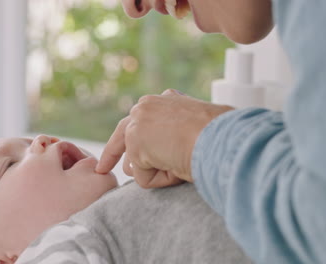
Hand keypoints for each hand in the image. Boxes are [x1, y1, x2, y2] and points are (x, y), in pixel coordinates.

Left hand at [96, 89, 232, 187]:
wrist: (223, 136)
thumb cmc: (223, 134)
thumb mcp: (198, 127)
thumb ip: (175, 134)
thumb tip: (155, 157)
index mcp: (165, 99)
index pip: (142, 118)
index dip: (132, 135)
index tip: (125, 144)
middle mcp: (146, 106)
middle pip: (122, 133)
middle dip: (112, 153)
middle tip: (102, 168)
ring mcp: (138, 123)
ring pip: (137, 161)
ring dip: (158, 170)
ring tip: (184, 163)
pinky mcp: (135, 143)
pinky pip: (145, 178)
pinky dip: (164, 180)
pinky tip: (180, 168)